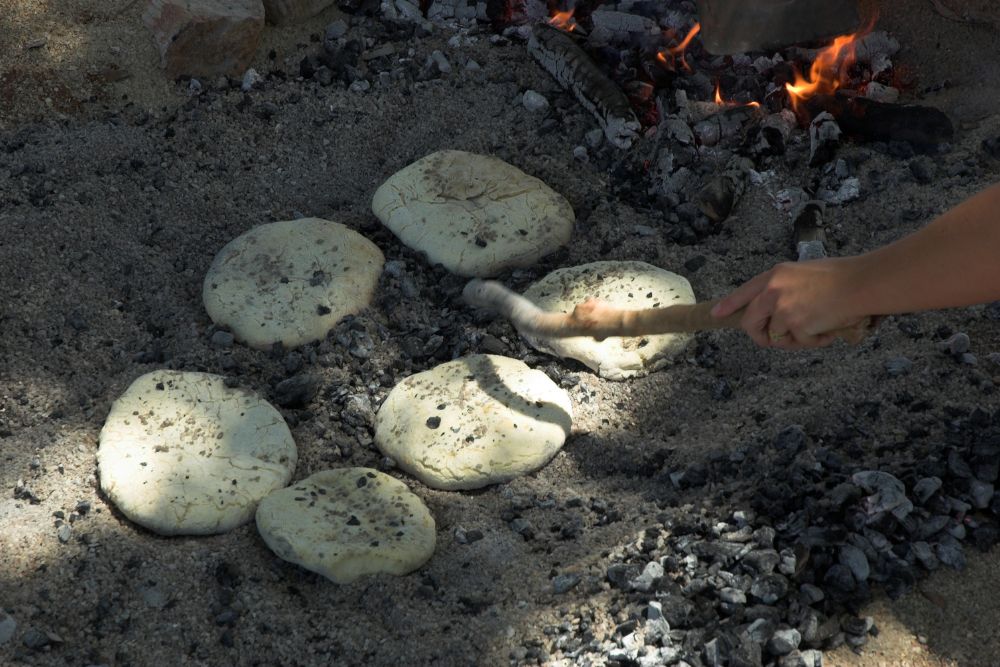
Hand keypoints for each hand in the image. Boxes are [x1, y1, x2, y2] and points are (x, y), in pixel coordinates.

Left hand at [711, 258, 867, 348]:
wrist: (860, 283)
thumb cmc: (840, 277)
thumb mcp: (801, 274)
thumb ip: (782, 289)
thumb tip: (773, 313)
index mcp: (774, 275)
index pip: (743, 292)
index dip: (729, 306)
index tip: (716, 314)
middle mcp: (772, 291)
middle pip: (750, 323)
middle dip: (760, 335)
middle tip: (774, 340)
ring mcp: (782, 309)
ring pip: (777, 336)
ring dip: (797, 338)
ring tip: (819, 326)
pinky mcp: (796, 326)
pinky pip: (800, 343)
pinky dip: (815, 342)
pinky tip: (828, 329)